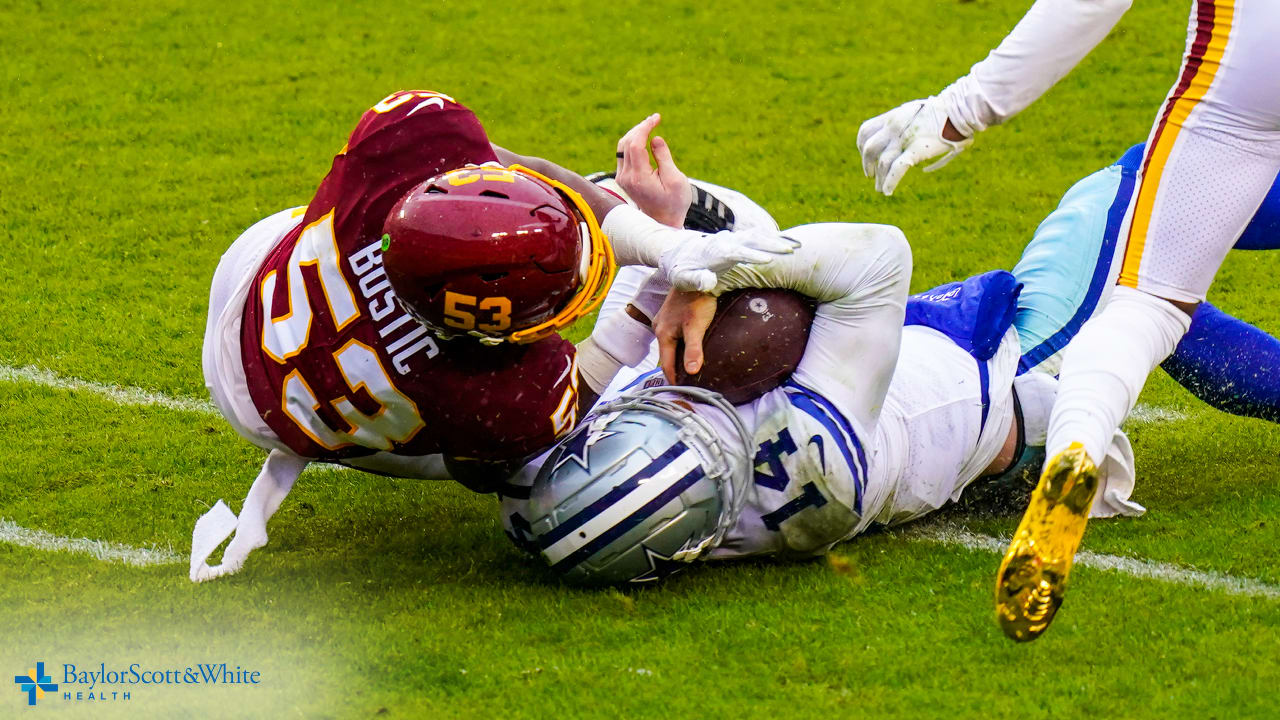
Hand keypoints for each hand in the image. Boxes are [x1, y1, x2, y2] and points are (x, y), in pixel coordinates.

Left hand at [615, 113, 692, 226]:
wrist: (664, 222)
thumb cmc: (674, 203)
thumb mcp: (675, 179)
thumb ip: (663, 157)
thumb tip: (654, 139)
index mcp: (638, 177)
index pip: (635, 144)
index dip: (644, 128)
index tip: (656, 118)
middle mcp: (626, 177)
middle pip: (626, 143)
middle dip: (640, 127)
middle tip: (655, 118)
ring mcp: (622, 178)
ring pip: (622, 147)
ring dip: (635, 133)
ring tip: (650, 124)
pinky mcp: (623, 178)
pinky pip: (624, 154)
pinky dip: (633, 142)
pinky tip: (644, 137)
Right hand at [654, 290, 716, 383]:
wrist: (695, 273)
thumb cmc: (696, 300)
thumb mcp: (696, 327)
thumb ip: (693, 349)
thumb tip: (692, 372)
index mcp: (663, 335)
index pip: (666, 364)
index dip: (673, 379)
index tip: (681, 391)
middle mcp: (659, 328)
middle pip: (667, 355)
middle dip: (675, 369)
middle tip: (687, 383)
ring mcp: (664, 320)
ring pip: (670, 345)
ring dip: (677, 356)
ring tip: (689, 367)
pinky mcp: (671, 314)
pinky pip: (673, 335)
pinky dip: (679, 344)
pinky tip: (689, 346)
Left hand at [659, 227, 799, 291]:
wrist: (675, 249)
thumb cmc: (679, 268)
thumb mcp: (683, 278)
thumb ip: (696, 279)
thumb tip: (710, 280)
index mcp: (716, 251)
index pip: (736, 252)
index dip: (752, 255)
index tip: (768, 260)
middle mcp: (727, 241)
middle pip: (753, 240)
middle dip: (773, 245)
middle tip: (793, 251)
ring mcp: (732, 239)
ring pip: (759, 236)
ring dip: (778, 240)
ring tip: (799, 245)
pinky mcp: (736, 240)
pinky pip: (758, 237)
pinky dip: (774, 239)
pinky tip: (789, 243)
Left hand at [856, 96, 972, 195]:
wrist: (959, 110)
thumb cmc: (943, 112)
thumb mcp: (915, 112)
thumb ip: (905, 124)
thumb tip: (903, 140)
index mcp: (893, 116)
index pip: (865, 131)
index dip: (862, 146)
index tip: (865, 155)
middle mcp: (894, 127)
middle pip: (869, 148)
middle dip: (866, 164)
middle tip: (870, 175)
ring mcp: (904, 138)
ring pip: (882, 162)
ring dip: (879, 178)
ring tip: (880, 189)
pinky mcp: (916, 149)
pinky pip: (897, 168)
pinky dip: (890, 181)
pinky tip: (887, 191)